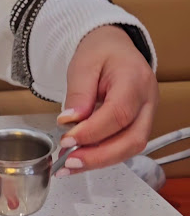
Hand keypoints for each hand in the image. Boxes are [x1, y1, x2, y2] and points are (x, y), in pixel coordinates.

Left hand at [56, 25, 158, 175]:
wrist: (113, 50)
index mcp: (134, 79)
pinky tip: (78, 160)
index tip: (67, 140)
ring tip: (68, 166)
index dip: (92, 132)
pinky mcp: (137, 126)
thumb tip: (70, 121)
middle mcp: (147, 101)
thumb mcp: (82, 66)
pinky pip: (123, 147)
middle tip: (68, 163)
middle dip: (98, 157)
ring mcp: (146, 115)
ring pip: (129, 148)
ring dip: (98, 161)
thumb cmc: (100, 54)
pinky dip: (100, 158)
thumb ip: (77, 94)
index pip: (118, 113)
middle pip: (131, 139)